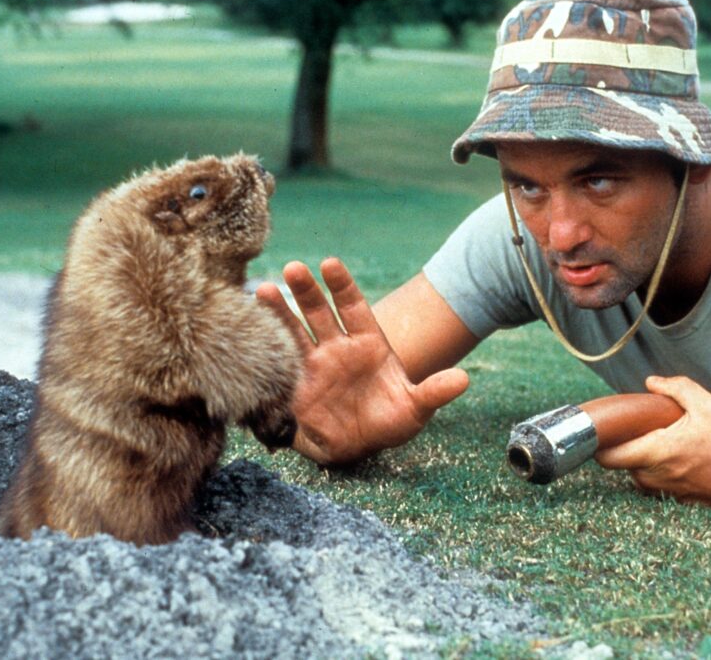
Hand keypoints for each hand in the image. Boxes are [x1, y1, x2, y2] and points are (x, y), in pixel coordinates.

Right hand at [256, 258, 468, 464]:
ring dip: (279, 311)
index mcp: (368, 342)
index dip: (341, 285)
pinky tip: (247, 325)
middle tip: (294, 268)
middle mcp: (337, 345)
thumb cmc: (388, 422)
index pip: (353, 306)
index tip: (330, 264)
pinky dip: (264, 344)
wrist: (357, 447)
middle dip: (307, 290)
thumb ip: (434, 392)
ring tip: (262, 290)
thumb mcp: (415, 409)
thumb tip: (463, 379)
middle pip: (320, 310)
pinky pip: (277, 359)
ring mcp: (313, 362)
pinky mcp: (293, 383)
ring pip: (294, 329)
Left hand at [595, 376, 710, 507]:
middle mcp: (652, 476)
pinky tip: (673, 456)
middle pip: (618, 461)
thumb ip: (679, 388)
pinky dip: (654, 468)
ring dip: (639, 456)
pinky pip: (651, 480)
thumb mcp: (709, 408)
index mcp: (656, 452)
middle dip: (621, 444)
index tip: (604, 428)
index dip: (598, 442)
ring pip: (633, 471)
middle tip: (635, 428)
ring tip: (661, 440)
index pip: (606, 456)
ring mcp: (660, 491)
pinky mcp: (669, 498)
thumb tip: (651, 382)